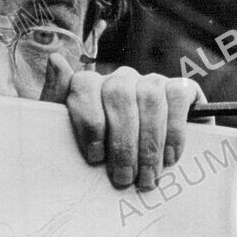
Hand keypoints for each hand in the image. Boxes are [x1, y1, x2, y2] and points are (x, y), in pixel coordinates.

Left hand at [40, 56, 208, 190]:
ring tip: (146, 177)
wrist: (142, 171)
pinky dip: (174, 130)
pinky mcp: (180, 89)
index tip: (95, 158)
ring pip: (149, 97)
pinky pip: (178, 96)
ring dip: (149, 143)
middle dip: (122, 142)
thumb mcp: (67, 137)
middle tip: (124, 178)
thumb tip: (56, 58)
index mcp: (89, 87)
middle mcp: (120, 79)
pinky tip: (169, 158)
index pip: (85, 86)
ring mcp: (151, 81)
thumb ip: (56, 100)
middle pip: (119, 94)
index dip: (90, 122)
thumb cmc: (97, 158)